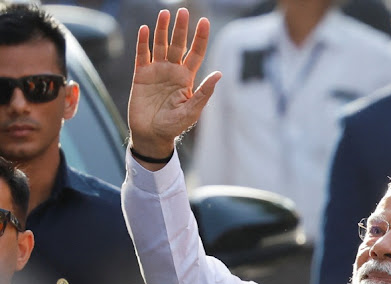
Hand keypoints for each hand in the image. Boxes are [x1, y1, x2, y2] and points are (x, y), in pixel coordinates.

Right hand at [127, 8, 220, 159]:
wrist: (151, 135)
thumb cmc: (174, 126)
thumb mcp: (192, 111)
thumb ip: (204, 92)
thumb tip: (219, 74)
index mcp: (187, 78)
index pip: (196, 53)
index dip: (200, 38)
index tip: (204, 22)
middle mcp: (173, 71)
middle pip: (178, 44)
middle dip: (181, 28)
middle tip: (183, 11)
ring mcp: (156, 71)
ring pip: (160, 45)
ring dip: (162, 30)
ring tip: (165, 14)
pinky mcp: (141, 75)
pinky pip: (142, 55)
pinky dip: (144, 42)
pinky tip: (146, 30)